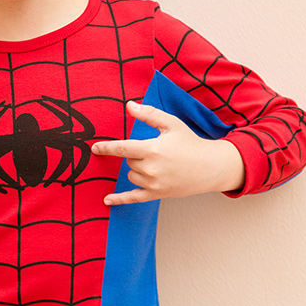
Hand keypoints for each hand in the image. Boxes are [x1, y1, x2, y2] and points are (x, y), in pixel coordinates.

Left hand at [91, 101, 244, 204]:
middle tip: (157, 152)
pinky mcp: (157, 194)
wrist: (211, 167)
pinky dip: (119, 199)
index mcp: (152, 149)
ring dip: (137, 169)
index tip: (94, 147)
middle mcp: (151, 168)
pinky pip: (133, 198)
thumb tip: (129, 105)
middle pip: (128, 160)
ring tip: (159, 164)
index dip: (106, 147)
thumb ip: (149, 114)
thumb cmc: (190, 143)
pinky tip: (107, 201)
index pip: (122, 148)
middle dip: (136, 155)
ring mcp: (153, 184)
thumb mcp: (171, 124)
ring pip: (130, 174)